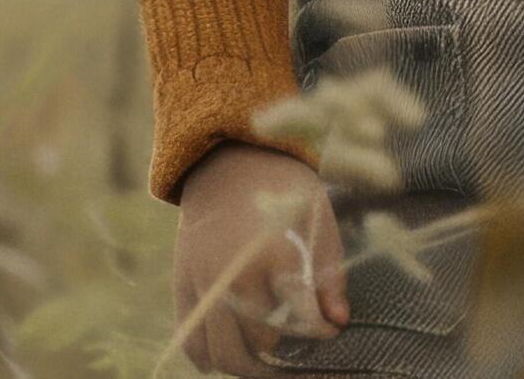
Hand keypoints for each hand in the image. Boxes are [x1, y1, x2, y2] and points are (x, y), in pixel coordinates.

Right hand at [172, 141, 345, 373]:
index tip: (329, 332)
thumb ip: (328, 276)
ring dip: (245, 365)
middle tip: (297, 355)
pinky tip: (228, 359)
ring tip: (267, 362)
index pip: (299, 317)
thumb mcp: (320, 224)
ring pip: (220, 351)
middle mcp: (234, 275)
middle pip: (257, 343)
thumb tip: (340, 321)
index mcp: (274, 255)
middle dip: (282, 357)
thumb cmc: (286, 192)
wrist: (231, 164)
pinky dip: (206, 358)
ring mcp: (204, 284)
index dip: (318, 332)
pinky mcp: (183, 287)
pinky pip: (190, 340)